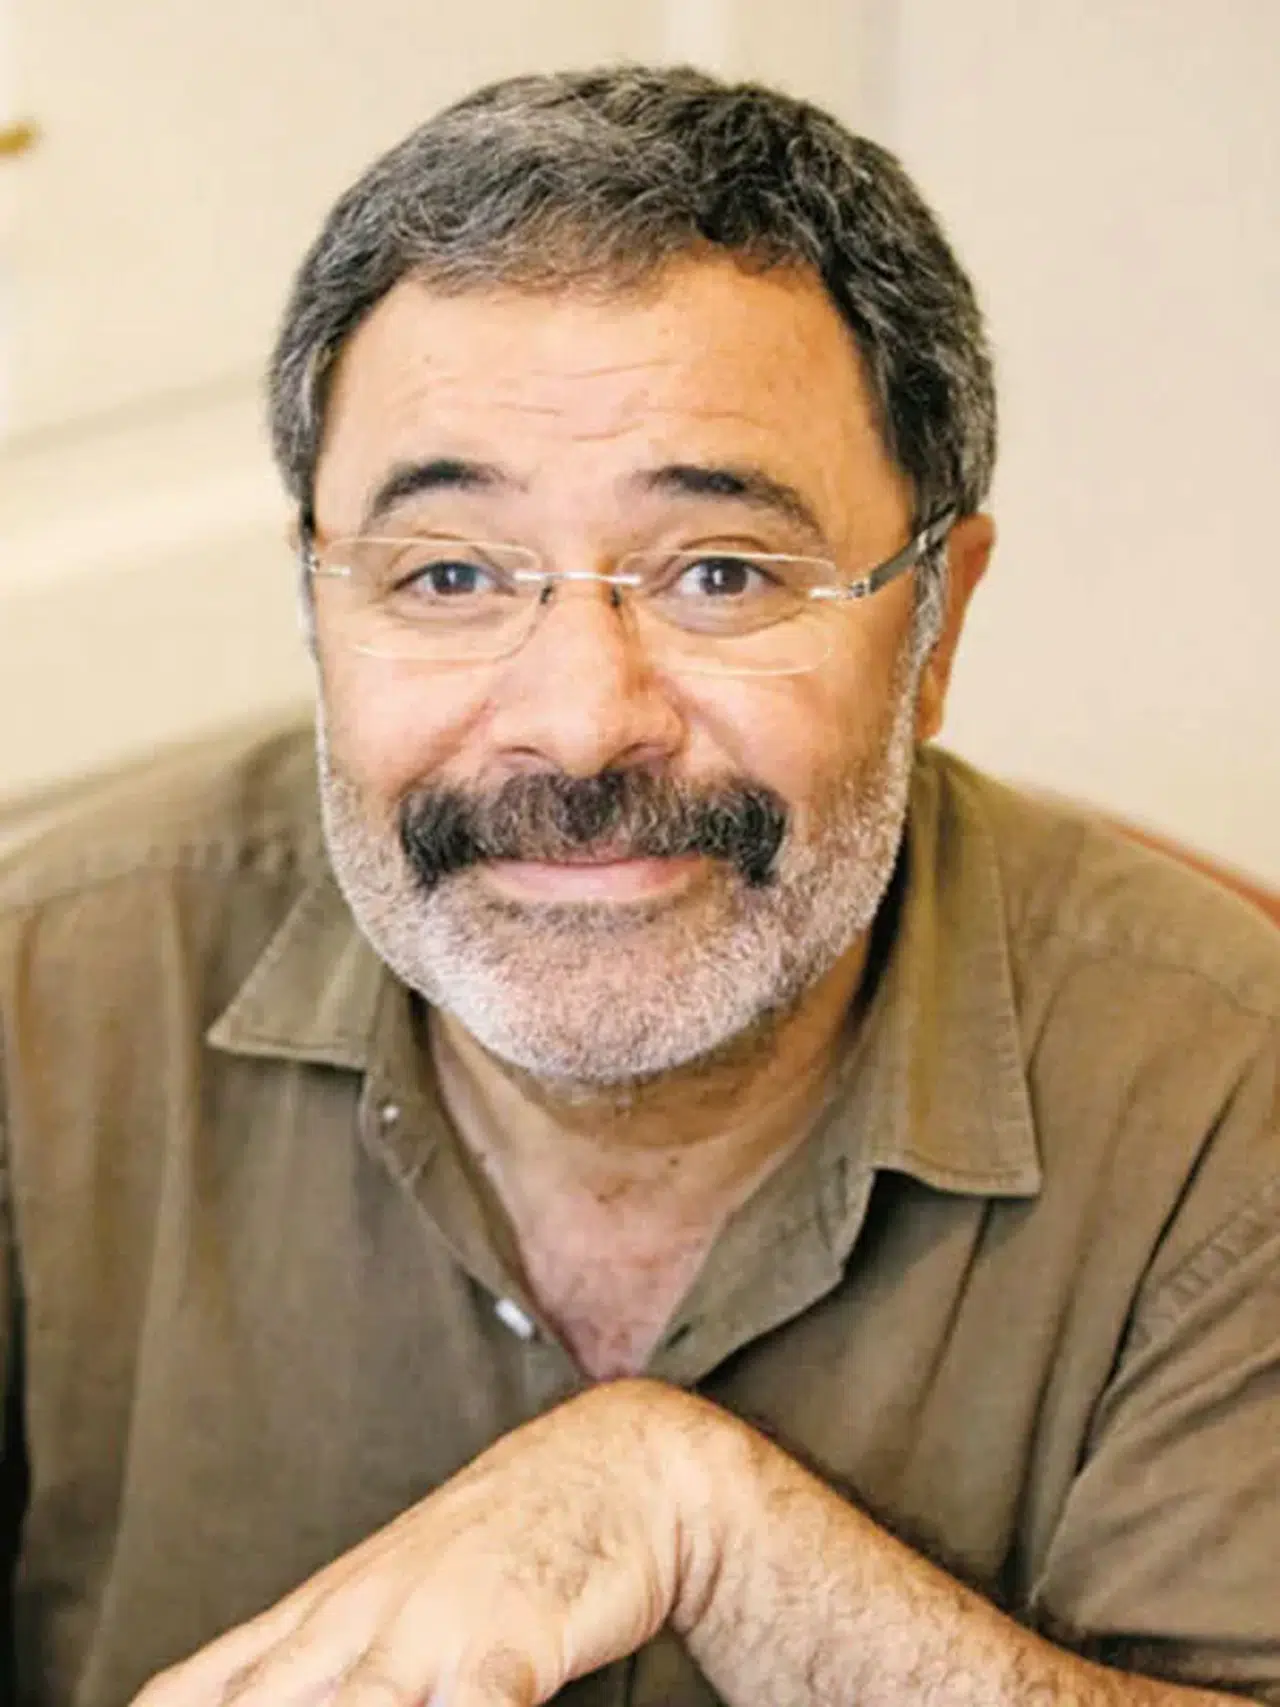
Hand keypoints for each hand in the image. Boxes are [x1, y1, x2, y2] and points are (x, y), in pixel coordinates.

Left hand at [131, 1379, 720, 1706]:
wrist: (612, 1464)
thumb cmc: (496, 1546)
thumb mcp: (385, 1597)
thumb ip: (307, 1661)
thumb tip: (222, 1693)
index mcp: (317, 1617)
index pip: (193, 1692)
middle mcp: (357, 1622)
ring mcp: (433, 1626)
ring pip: (354, 1706)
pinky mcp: (514, 1639)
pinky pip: (475, 1703)